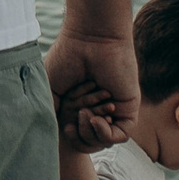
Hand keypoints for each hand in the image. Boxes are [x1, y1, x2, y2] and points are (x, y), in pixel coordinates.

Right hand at [43, 24, 138, 151]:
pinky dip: (106, 134)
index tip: (64, 127)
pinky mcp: (128, 109)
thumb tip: (50, 131)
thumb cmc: (68, 56)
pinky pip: (120, 135)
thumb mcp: (50, 87)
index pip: (77, 133)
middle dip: (80, 135)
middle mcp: (98, 108)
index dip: (70, 136)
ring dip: (92, 133)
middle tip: (74, 121)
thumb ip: (51, 109)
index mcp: (81, 103)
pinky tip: (97, 120)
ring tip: (85, 114)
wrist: (90, 39)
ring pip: (104, 140)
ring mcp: (114, 110)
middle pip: (90, 140)